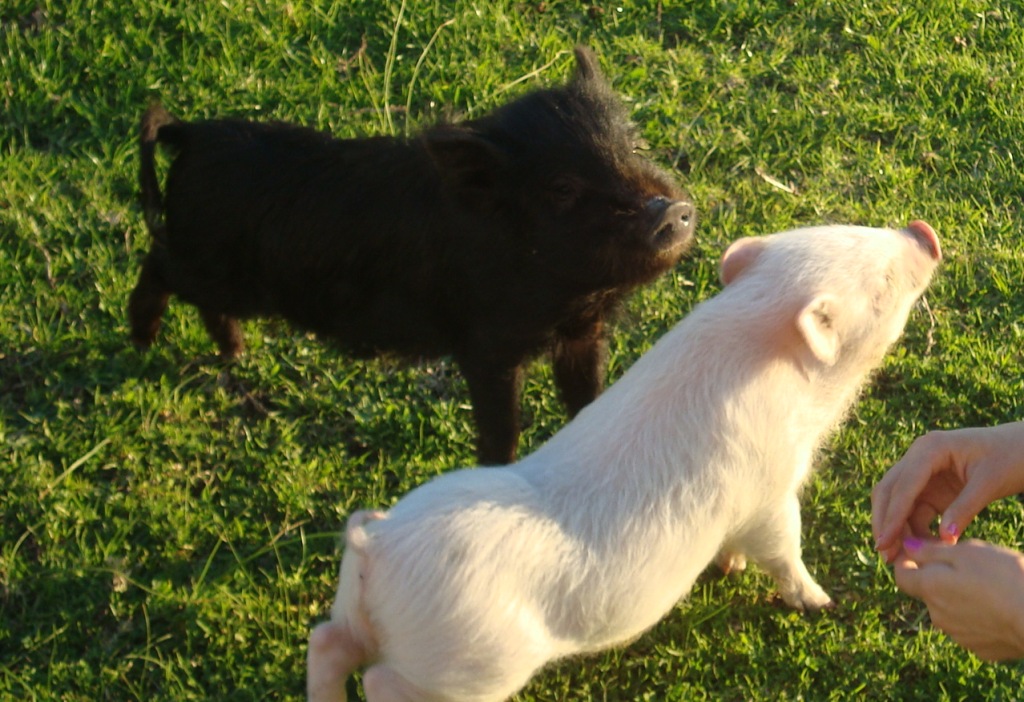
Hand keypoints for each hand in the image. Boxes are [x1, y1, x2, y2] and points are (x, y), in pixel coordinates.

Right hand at [872, 422, 1023, 561]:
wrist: (1022, 448)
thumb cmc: (1010, 459)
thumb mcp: (990, 484)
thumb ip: (964, 509)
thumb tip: (944, 541)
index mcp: (930, 448)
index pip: (903, 485)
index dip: (892, 516)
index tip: (885, 544)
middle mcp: (919, 457)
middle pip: (889, 491)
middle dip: (884, 522)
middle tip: (885, 554)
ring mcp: (922, 471)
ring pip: (896, 502)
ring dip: (895, 528)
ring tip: (898, 557)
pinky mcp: (930, 486)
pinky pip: (913, 510)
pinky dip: (913, 529)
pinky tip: (920, 549)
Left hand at [895, 539, 1023, 660]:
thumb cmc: (1003, 577)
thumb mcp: (966, 552)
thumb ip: (931, 551)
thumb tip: (906, 546)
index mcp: (929, 588)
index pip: (901, 575)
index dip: (906, 560)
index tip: (920, 550)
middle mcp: (937, 615)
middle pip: (928, 593)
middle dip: (939, 578)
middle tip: (967, 565)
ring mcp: (959, 636)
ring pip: (951, 610)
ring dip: (960, 598)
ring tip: (989, 586)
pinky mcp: (981, 650)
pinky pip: (972, 628)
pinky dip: (979, 617)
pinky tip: (1000, 608)